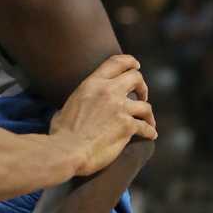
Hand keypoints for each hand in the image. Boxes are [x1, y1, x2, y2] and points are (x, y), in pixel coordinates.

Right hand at [50, 55, 155, 174]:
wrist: (67, 151)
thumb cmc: (61, 134)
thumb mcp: (65, 108)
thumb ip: (76, 104)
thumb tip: (67, 111)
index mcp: (92, 84)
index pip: (117, 62)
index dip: (130, 62)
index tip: (136, 66)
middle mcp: (108, 91)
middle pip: (136, 78)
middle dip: (142, 87)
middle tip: (142, 96)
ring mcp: (120, 108)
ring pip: (145, 106)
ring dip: (148, 114)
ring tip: (148, 120)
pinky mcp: (127, 126)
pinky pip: (146, 127)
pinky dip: (150, 131)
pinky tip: (151, 135)